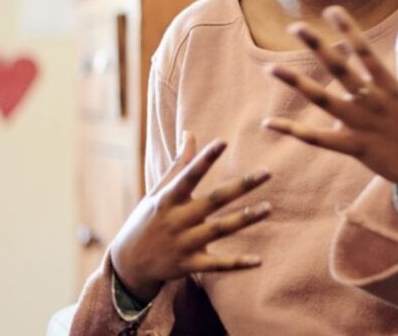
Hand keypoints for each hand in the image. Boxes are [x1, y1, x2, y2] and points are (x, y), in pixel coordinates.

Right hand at [108, 133, 271, 303]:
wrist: (128, 264)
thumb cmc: (148, 219)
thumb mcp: (158, 192)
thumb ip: (178, 164)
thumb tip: (190, 133)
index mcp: (168, 199)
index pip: (188, 175)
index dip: (205, 159)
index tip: (223, 141)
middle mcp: (176, 220)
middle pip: (213, 201)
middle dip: (240, 186)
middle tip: (267, 172)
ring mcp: (183, 244)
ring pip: (219, 230)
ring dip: (245, 219)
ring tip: (269, 208)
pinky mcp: (189, 265)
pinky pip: (216, 264)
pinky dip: (237, 263)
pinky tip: (258, 260)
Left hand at [261, 6, 397, 202]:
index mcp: (390, 86)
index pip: (367, 53)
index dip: (350, 31)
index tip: (332, 10)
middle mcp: (374, 103)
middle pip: (342, 71)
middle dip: (318, 48)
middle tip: (296, 26)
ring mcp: (363, 126)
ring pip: (324, 102)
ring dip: (297, 84)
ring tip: (271, 68)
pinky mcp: (354, 148)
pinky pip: (319, 140)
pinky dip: (294, 131)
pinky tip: (268, 122)